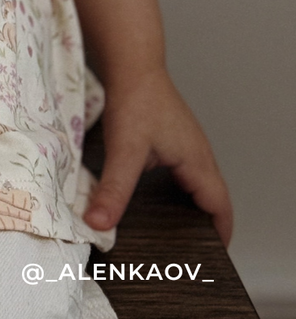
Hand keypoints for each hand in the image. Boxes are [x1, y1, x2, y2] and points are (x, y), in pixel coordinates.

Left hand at [84, 67, 232, 246]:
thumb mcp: (124, 149)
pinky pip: (184, 172)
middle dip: (204, 225)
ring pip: (198, 184)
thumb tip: (99, 223)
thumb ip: (113, 189)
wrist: (131, 62)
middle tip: (189, 249)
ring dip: (191, 206)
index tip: (212, 256)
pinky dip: (178, 189)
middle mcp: (198, 154)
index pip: (220, 206)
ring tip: (174, 230)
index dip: (220, 233)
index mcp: (197, 161)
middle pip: (212, 198)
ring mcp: (187, 143)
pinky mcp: (172, 136)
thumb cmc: (135, 99)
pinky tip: (155, 195)